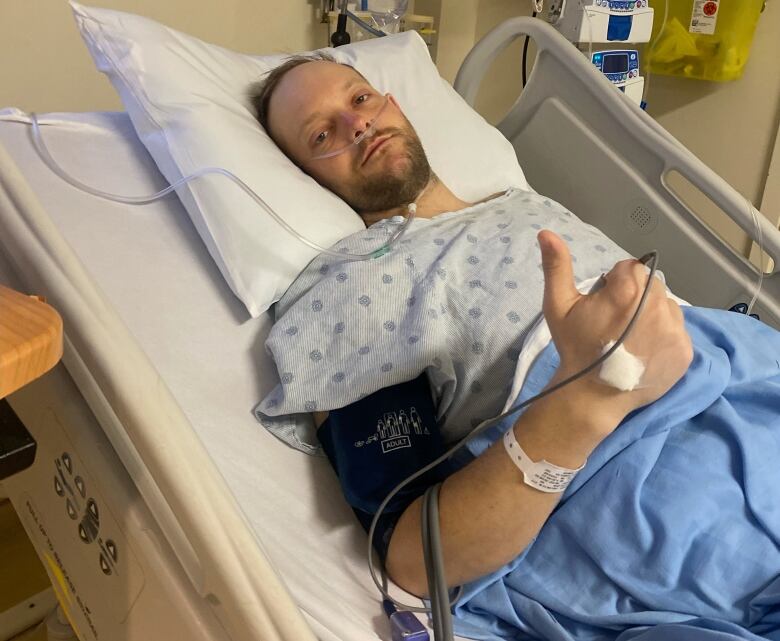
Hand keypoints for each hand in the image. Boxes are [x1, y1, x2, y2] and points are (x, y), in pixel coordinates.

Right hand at [538, 230, 692, 425]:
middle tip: (616, 324)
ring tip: (632, 339)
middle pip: (650, 285)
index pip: (629, 268)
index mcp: (628, 288)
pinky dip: (664, 336)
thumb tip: (546, 232)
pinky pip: (678, 330)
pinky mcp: (685, 350)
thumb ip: (557, 266)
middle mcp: (657, 304)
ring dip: (652, 315)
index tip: (603, 306)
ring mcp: (675, 329)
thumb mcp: (558, 305)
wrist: (592, 393)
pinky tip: (645, 351)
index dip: (614, 285)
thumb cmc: (574, 346)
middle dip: (635, 297)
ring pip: (666, 305)